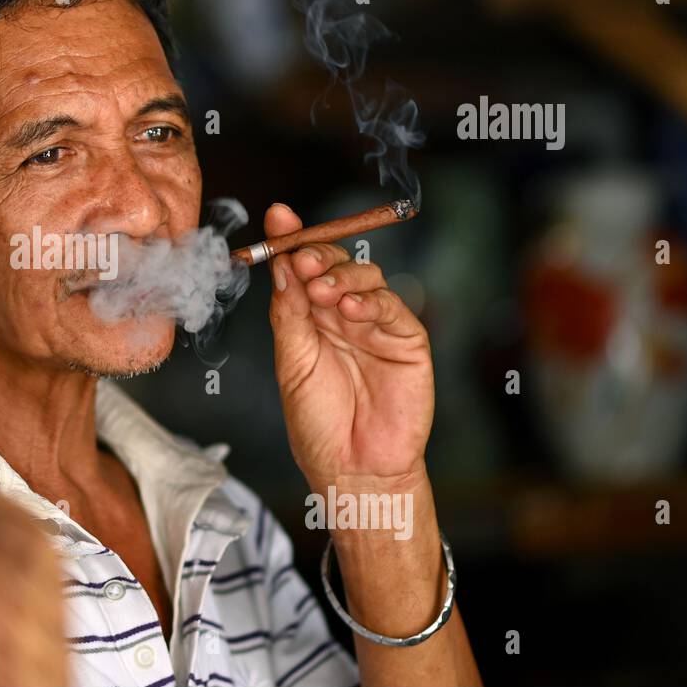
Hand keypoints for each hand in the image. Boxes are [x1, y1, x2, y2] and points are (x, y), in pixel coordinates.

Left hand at [264, 203, 433, 488]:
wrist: (352, 469)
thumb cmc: (319, 424)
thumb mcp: (292, 363)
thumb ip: (289, 312)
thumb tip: (280, 263)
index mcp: (311, 318)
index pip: (303, 269)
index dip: (292, 240)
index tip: (278, 217)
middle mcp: (344, 315)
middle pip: (335, 265)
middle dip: (317, 254)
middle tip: (300, 256)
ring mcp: (377, 326)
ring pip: (366, 278)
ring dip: (342, 276)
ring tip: (322, 291)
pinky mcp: (408, 341)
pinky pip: (393, 308)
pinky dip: (372, 302)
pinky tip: (351, 309)